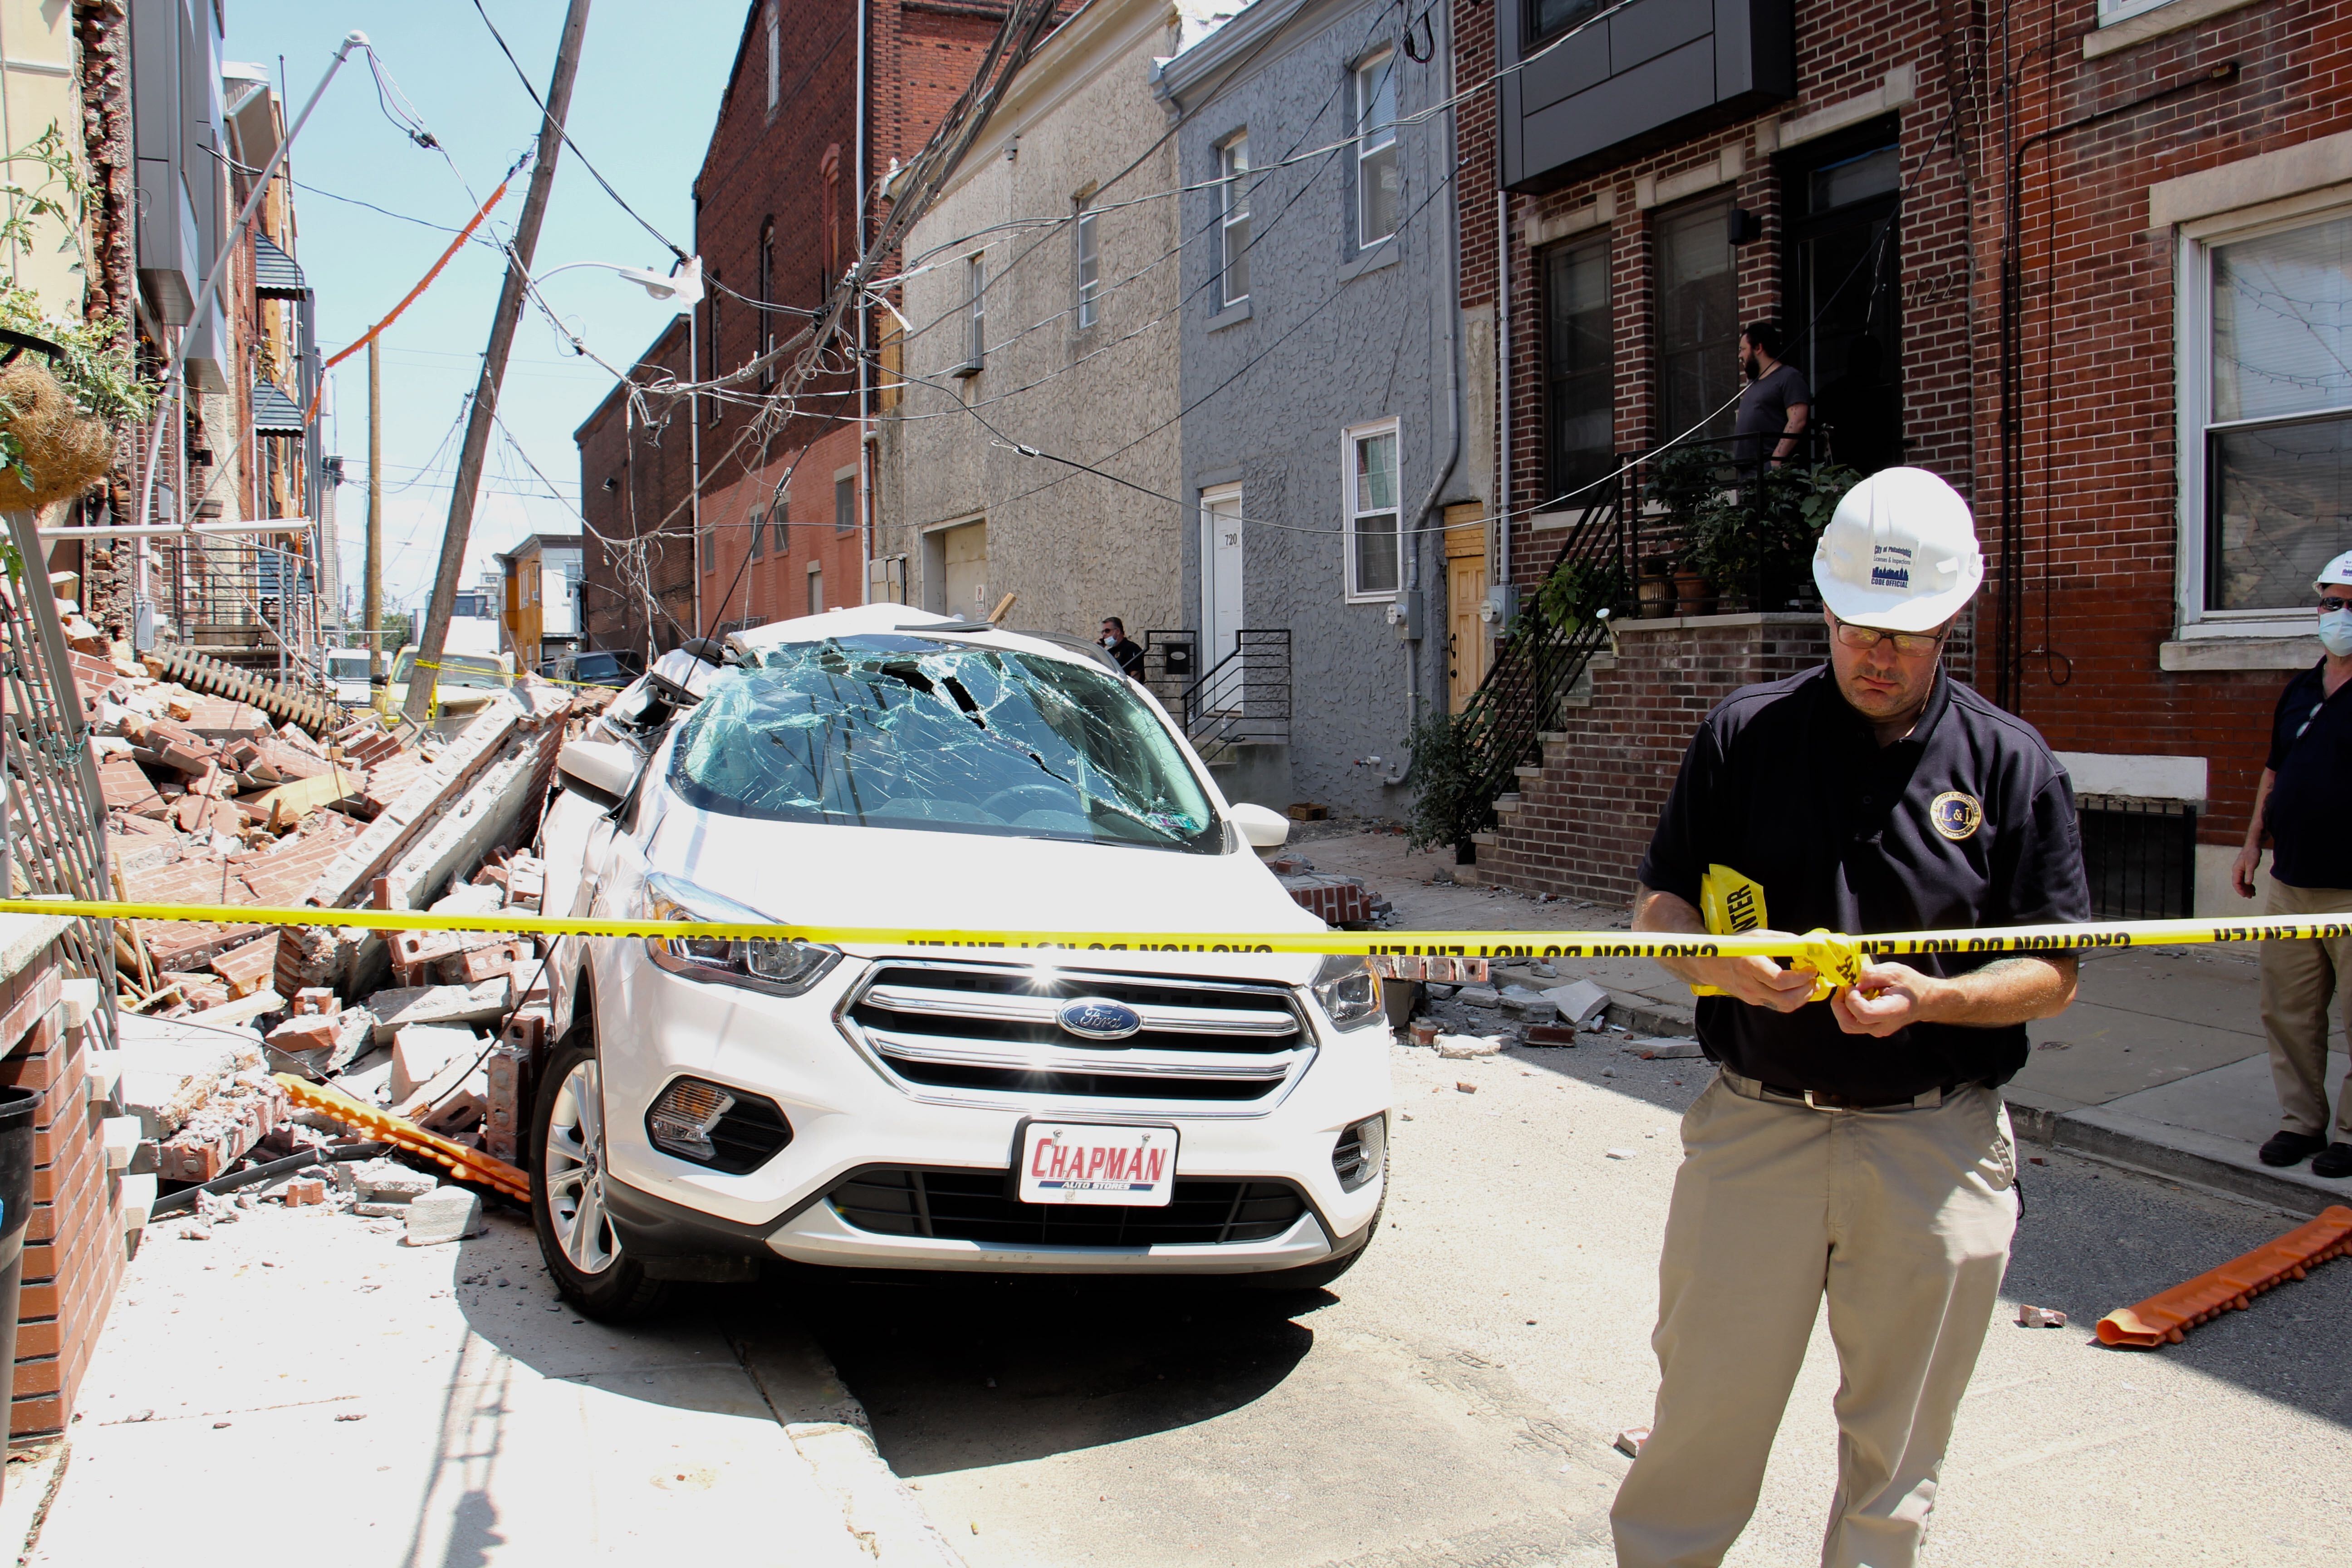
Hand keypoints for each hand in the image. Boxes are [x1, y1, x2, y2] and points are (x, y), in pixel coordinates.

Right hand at [1688, 950, 1819, 1011]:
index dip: (1800, 978)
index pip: (1780, 981)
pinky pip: (1778, 1005)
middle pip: (1786, 999)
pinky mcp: (1754, 1001)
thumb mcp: (1756, 936)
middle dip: (1806, 991)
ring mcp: (1752, 996)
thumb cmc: (1734, 947)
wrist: (1710, 964)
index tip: (1811, 970)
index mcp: (1751, 966)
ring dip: (1802, 998)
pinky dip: (1792, 999)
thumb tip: (1805, 945)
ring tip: (1810, 985)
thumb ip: (1782, 940)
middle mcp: (1751, 985)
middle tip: (1813, 978)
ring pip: (1784, 1006)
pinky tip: (1798, 988)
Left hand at [1829, 961, 1948, 1036]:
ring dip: (1842, 1007)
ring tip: (1850, 991)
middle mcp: (1882, 1026)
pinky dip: (1847, 1009)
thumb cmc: (1911, 985)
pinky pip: (1852, 1021)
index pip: (1863, 1014)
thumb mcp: (1894, 971)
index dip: (1852, 998)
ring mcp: (1876, 1030)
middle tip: (1845, 987)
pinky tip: (1856, 996)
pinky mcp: (1871, 1027)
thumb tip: (1853, 981)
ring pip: (1847, 1025)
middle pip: (1849, 1024)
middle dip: (1839, 1004)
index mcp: (1891, 1013)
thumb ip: (1871, 974)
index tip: (1853, 985)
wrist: (1924, 1000)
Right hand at [2232, 844, 2261, 899]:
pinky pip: (2245, 879)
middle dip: (2244, 891)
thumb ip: (2249, 874)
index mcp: (2236, 870)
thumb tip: (2248, 884)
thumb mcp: (2251, 864)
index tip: (2245, 895)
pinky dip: (2249, 884)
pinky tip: (2253, 888)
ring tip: (2253, 894)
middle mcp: (2237, 871)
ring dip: (2247, 888)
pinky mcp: (2245, 870)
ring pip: (2242, 882)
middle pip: (2238, 884)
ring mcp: (2240, 871)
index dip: (2240, 890)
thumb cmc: (2251, 854)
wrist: (2253, 846)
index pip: (2236, 883)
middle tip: (2251, 896)